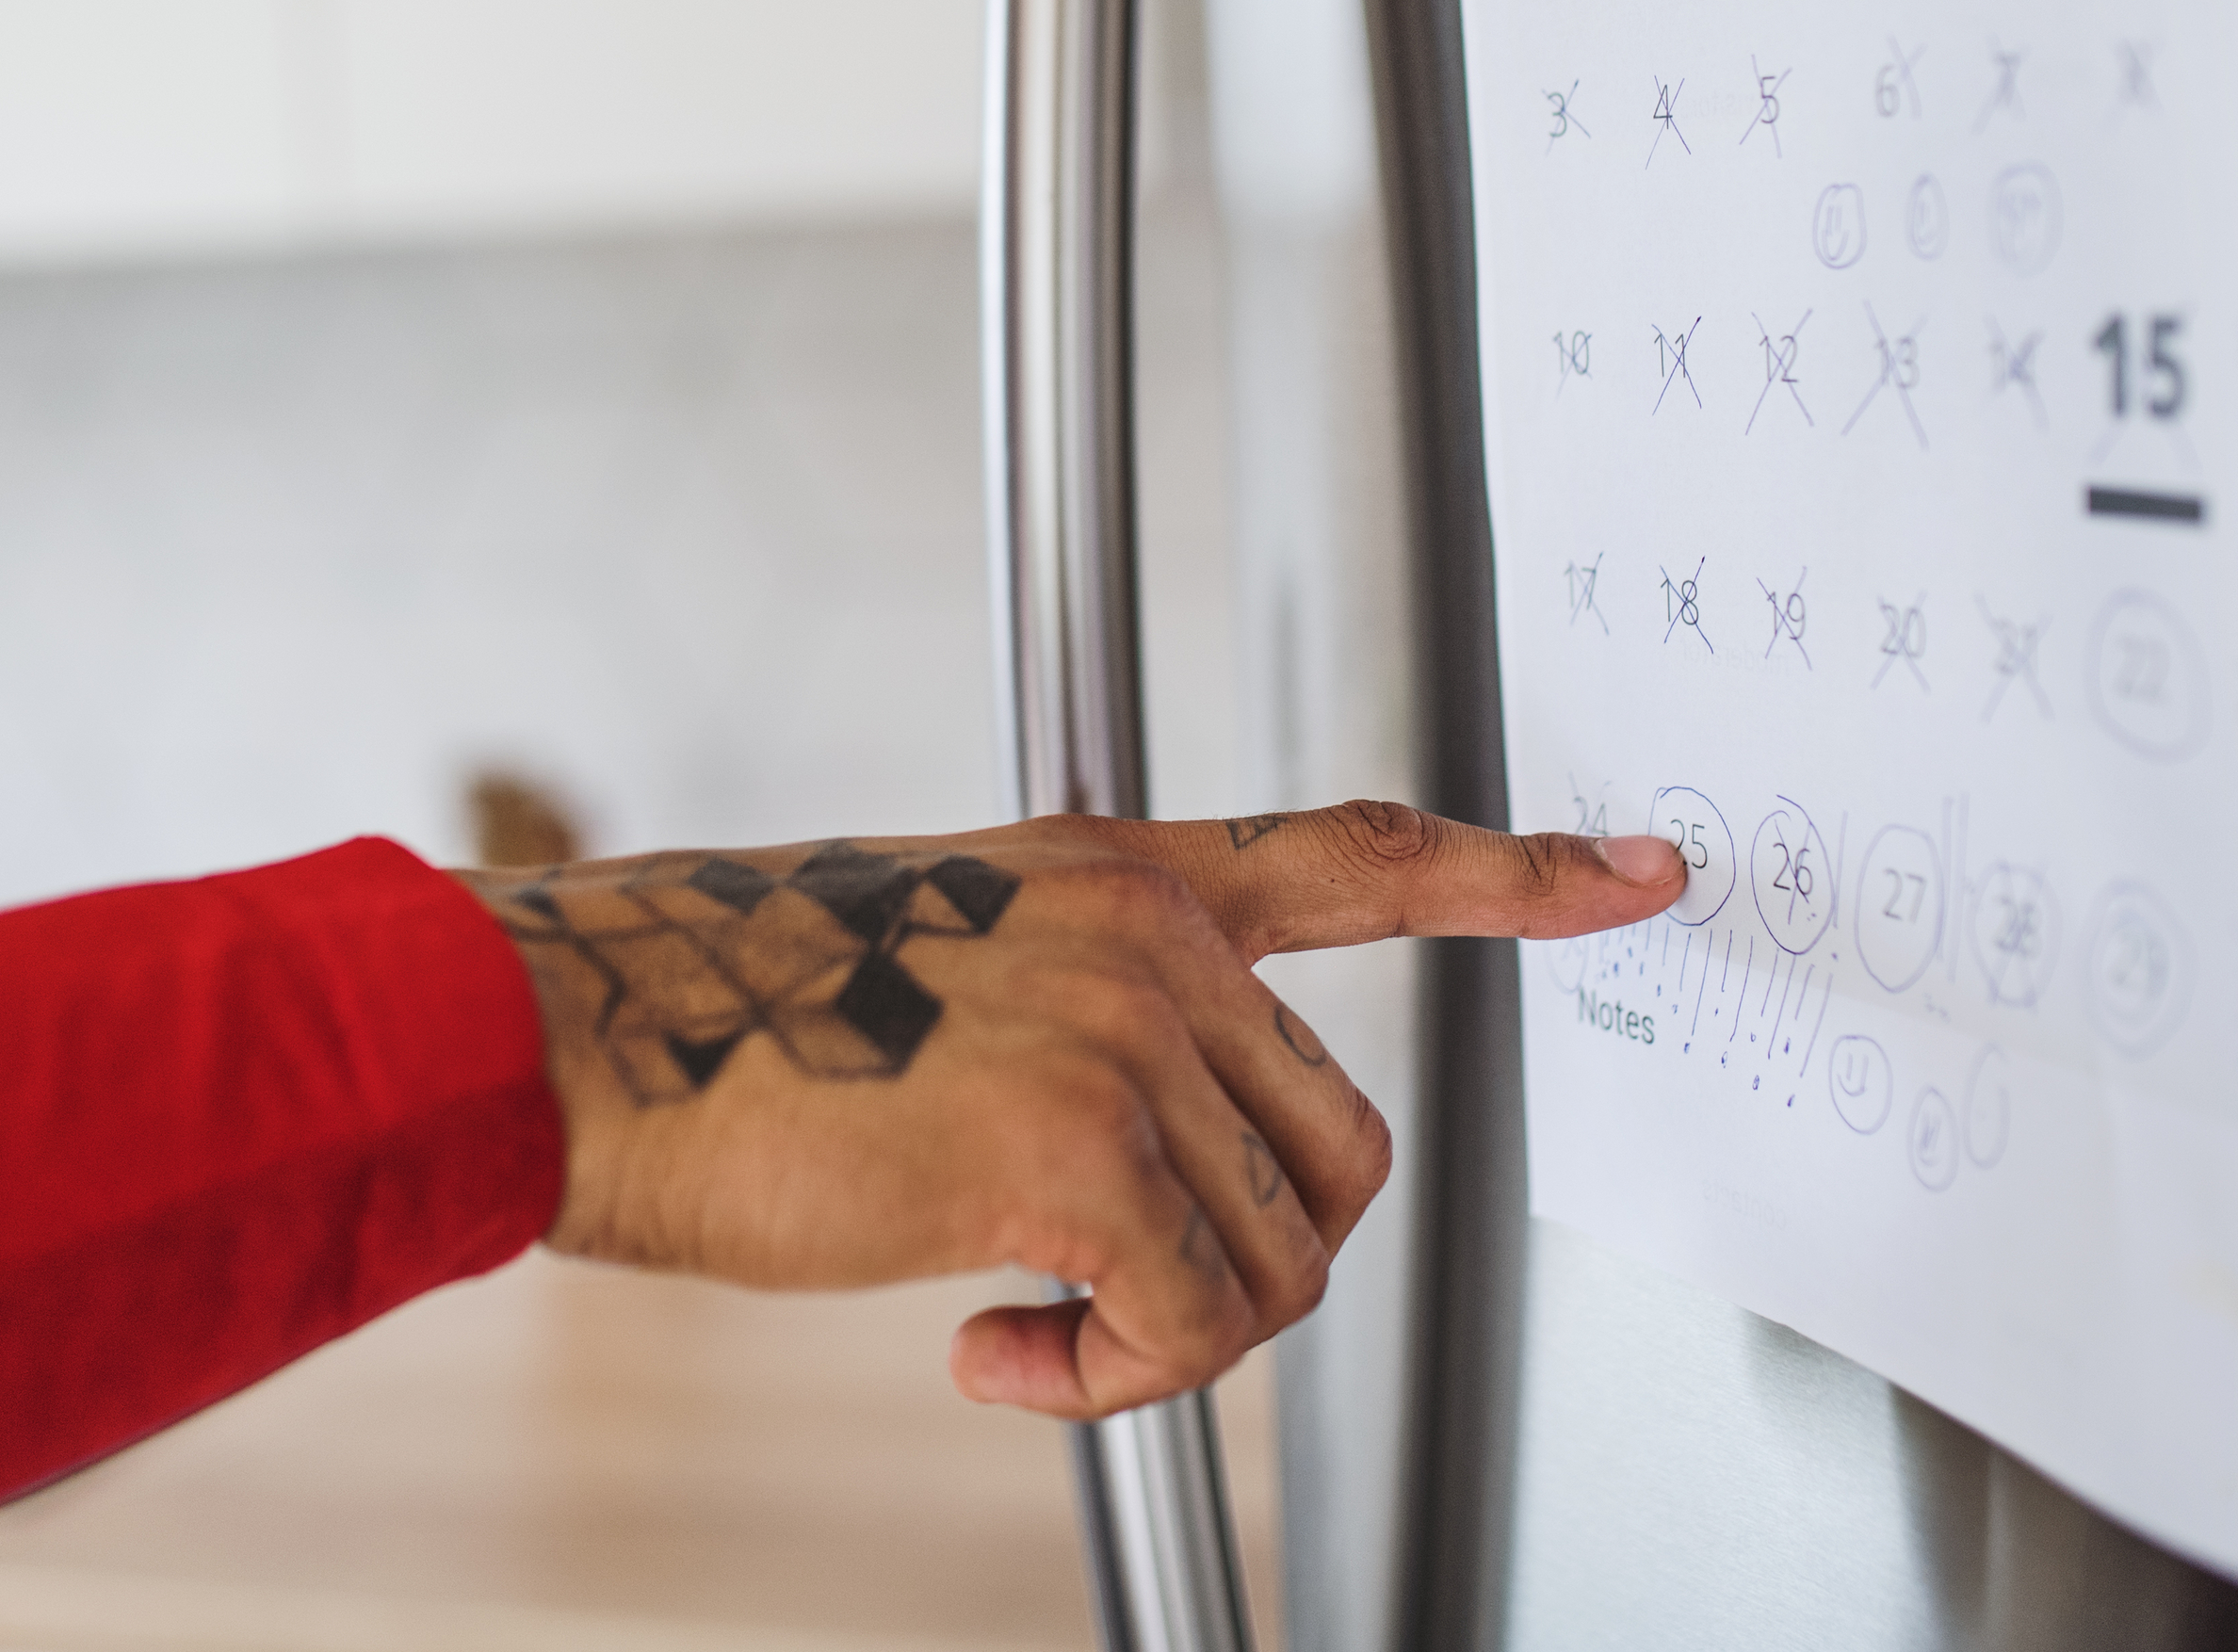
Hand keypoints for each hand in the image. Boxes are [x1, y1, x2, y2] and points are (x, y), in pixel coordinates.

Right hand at [457, 801, 1684, 1418]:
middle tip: (1103, 1298)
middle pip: (1333, 1146)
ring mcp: (1121, 1034)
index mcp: (1121, 875)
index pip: (1360, 856)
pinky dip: (1106, 1380)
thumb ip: (1081, 1012)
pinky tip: (987, 1352)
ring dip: (1156, 1337)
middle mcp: (1148, 938)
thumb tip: (1153, 1161)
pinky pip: (1189, 1325)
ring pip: (1270, 1258)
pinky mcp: (1074, 1152)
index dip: (1518, 872)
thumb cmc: (730, 1024)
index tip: (1646, 874)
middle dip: (1244, 1257)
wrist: (591, 1041)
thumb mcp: (945, 960)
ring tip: (1013, 1323)